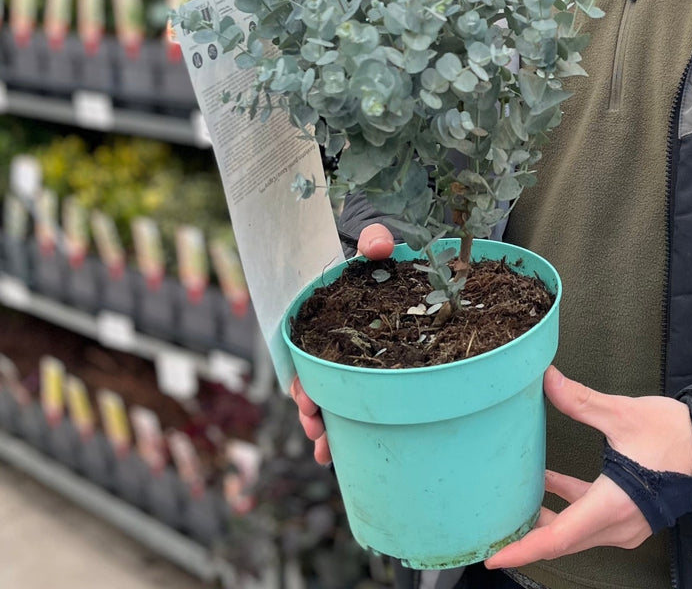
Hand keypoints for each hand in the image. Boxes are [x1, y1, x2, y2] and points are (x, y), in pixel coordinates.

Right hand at [289, 223, 395, 463]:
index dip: (302, 379)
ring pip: (329, 395)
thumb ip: (373, 240)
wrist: (389, 249)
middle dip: (311, 410)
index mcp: (324, 314)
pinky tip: (339, 452)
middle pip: (313, 381)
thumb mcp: (373, 238)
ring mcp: (349, 354)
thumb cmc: (375, 245)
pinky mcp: (370, 362)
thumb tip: (379, 246)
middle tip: (315, 429)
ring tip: (326, 449)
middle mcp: (331, 339)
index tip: (305, 399)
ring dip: (324, 425)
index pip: (304, 352)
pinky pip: (354, 396)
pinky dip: (346, 424)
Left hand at [484, 367, 691, 568]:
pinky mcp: (630, 515)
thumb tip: (548, 380)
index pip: (559, 538)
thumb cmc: (674, 435)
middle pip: (564, 539)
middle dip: (528, 536)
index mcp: (612, 505)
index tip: (496, 556)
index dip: (524, 548)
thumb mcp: (623, 414)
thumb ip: (581, 401)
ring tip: (514, 505)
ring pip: (577, 530)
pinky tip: (548, 482)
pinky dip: (567, 506)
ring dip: (547, 519)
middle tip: (495, 532)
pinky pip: (590, 520)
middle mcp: (618, 524)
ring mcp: (626, 524)